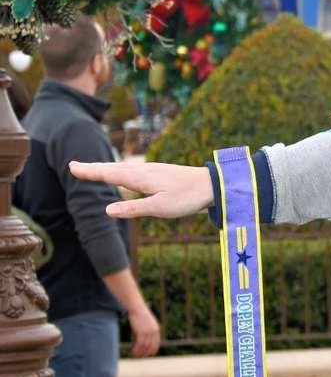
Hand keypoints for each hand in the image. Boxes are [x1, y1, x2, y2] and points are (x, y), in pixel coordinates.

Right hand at [69, 161, 211, 218]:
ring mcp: (153, 170)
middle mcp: (144, 171)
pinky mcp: (161, 173)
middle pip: (114, 169)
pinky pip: (134, 170)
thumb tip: (106, 211)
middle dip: (94, 168)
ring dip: (106, 168)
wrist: (213, 185)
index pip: (110, 175)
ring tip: (93, 169)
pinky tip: (125, 173)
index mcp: (141, 178)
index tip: (72, 167)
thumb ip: (133, 209)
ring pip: (124, 168)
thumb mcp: (159, 208)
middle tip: (74, 165)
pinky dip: (121, 170)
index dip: (91, 172)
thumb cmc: (188, 198)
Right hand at [127, 304, 160, 357]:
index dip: (154, 349)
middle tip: (142, 357)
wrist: (137, 308)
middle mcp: (154, 331)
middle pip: (151, 345)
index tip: (150, 354)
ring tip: (136, 355)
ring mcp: (148, 332)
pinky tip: (133, 351)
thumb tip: (145, 336)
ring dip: (140, 352)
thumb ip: (148, 329)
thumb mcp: (147, 322)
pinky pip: (140, 343)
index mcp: (157, 329)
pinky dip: (137, 348)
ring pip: (145, 346)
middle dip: (147, 352)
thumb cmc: (140, 315)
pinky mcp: (141, 332)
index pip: (157, 342)